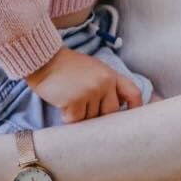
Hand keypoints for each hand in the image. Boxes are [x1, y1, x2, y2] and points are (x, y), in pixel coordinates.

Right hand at [25, 46, 142, 121]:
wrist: (44, 60)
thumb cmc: (68, 66)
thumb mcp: (94, 69)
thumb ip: (107, 84)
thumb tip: (117, 106)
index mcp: (111, 75)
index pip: (133, 93)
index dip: (135, 108)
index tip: (131, 119)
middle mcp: (104, 83)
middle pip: (111, 112)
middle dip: (99, 115)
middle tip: (85, 108)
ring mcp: (90, 92)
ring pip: (92, 118)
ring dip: (81, 115)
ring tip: (70, 99)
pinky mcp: (74, 101)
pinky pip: (76, 120)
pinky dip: (68, 116)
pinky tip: (62, 104)